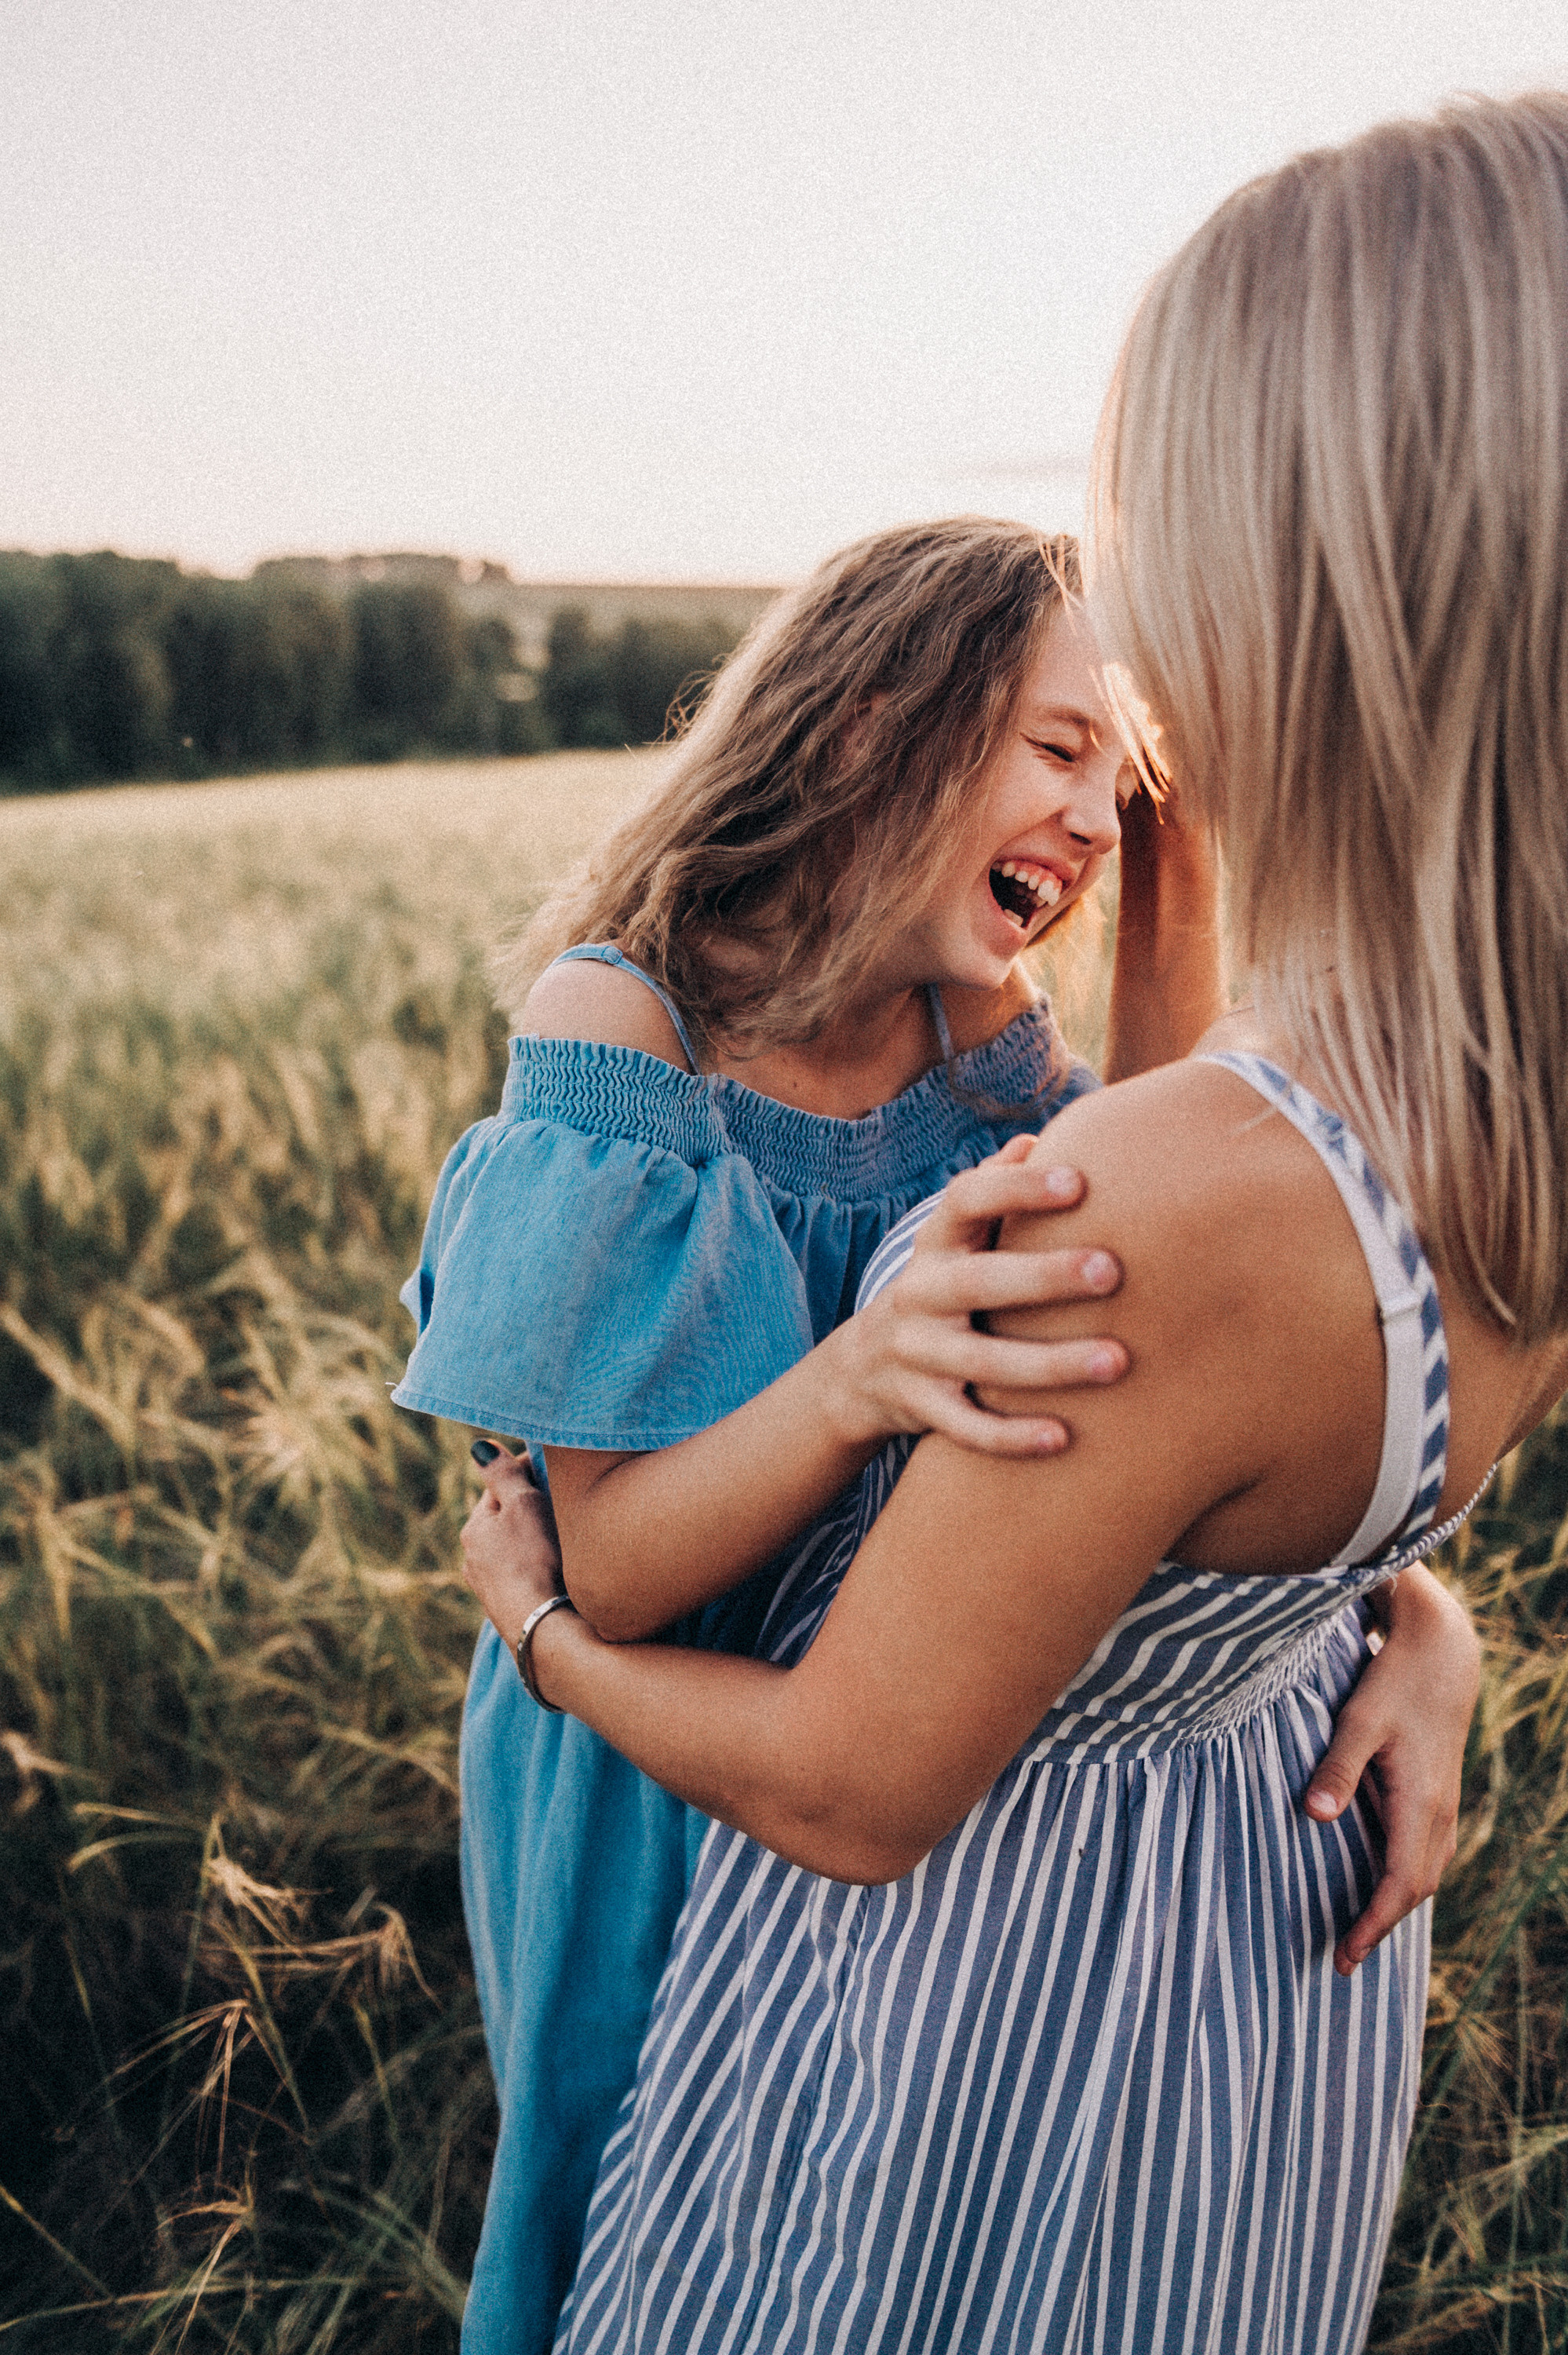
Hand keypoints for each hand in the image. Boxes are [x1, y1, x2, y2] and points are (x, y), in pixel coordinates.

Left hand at [461, 1445, 563, 1652]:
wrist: (543, 1627)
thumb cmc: (534, 1559)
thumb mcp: (522, 1505)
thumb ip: (503, 1474)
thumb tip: (479, 1446)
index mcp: (474, 1528)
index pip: (499, 1487)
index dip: (527, 1472)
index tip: (554, 1467)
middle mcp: (473, 1558)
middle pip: (505, 1520)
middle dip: (528, 1508)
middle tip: (561, 1501)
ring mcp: (489, 1588)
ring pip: (513, 1550)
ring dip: (532, 1540)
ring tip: (562, 1538)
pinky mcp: (509, 1610)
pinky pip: (523, 1576)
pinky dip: (537, 1567)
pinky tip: (556, 1572)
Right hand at [834, 1139, 1126, 1456]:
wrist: (860, 1370)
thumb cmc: (940, 1286)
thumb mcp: (953, 1239)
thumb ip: (993, 1188)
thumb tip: (1039, 1138)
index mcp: (935, 1244)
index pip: (964, 1200)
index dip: (1015, 1189)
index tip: (1078, 1181)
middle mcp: (918, 1294)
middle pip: (978, 1281)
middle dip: (1044, 1276)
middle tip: (1113, 1271)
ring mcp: (916, 1354)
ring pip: (981, 1361)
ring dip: (1049, 1364)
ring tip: (1118, 1361)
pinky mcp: (920, 1408)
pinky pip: (966, 1427)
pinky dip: (1011, 1436)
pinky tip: (1065, 1437)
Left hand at [1303, 1564, 1480, 1973]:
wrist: (1442, 1650)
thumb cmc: (1393, 1682)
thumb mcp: (1359, 1721)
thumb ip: (1337, 1768)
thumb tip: (1313, 1815)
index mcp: (1420, 1803)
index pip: (1399, 1885)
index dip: (1373, 1925)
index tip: (1344, 1956)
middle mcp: (1439, 1812)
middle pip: (1416, 1889)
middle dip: (1381, 1926)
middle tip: (1342, 1958)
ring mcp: (1445, 1804)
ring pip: (1426, 1873)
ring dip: (1395, 1905)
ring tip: (1357, 1930)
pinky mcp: (1441, 1792)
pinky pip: (1428, 1852)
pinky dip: (1407, 1878)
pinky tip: (1380, 1883)